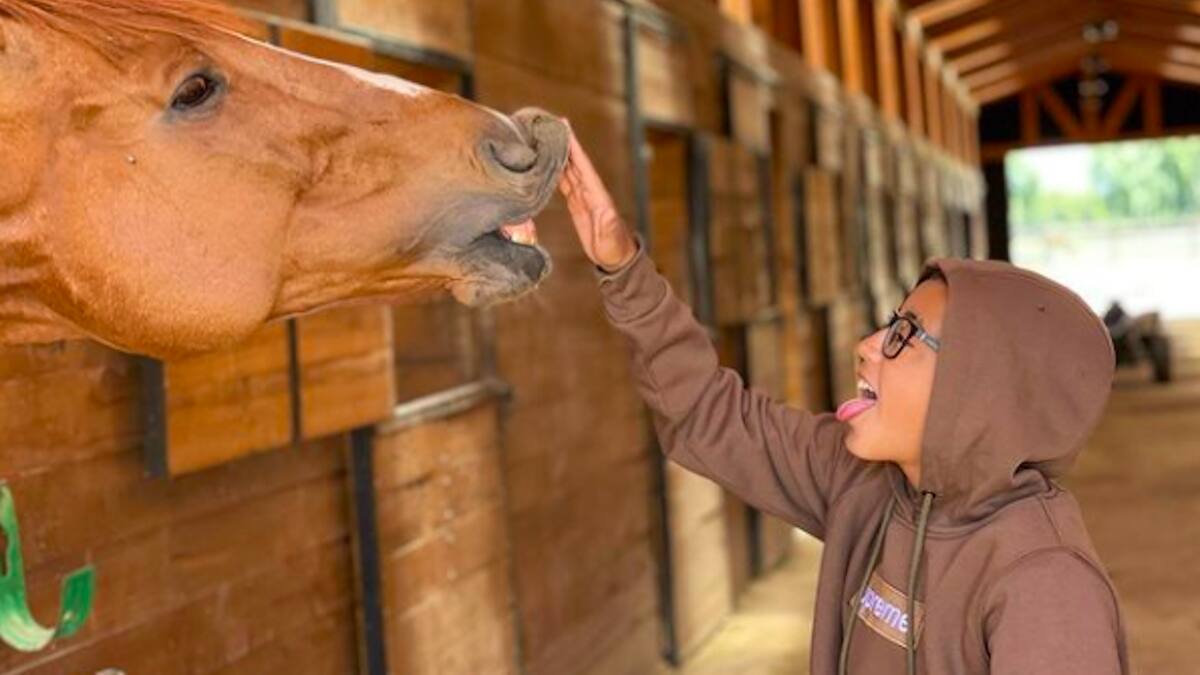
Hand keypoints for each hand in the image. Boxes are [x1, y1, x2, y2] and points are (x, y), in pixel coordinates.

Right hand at [557, 127, 638, 270]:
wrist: (615, 258)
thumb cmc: (614, 248)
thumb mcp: (611, 238)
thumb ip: (609, 226)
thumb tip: (606, 213)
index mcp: (598, 196)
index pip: (584, 166)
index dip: (575, 148)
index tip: (566, 129)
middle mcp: (591, 192)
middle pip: (575, 163)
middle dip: (565, 144)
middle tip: (552, 124)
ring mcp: (584, 197)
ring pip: (569, 171)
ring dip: (559, 155)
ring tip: (546, 139)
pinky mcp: (577, 205)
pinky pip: (565, 184)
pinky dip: (556, 172)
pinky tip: (548, 164)